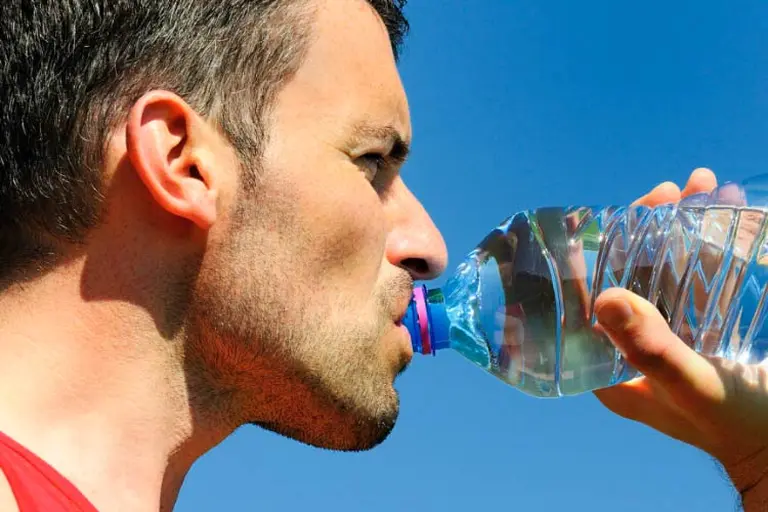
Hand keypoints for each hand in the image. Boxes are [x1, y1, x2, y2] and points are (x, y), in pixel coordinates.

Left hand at [594, 168, 767, 509]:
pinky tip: (726, 211)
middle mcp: (632, 346)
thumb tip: (604, 297)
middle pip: (628, 274)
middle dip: (647, 228)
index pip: (585, 300)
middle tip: (671, 190)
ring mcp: (669, 335)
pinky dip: (713, 245)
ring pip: (666, 269)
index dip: (593, 254)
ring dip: (682, 226)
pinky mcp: (703, 329)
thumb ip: (652, 348)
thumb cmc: (739, 426)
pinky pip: (701, 280)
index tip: (613, 214)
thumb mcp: (692, 387)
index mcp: (610, 366)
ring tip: (704, 186)